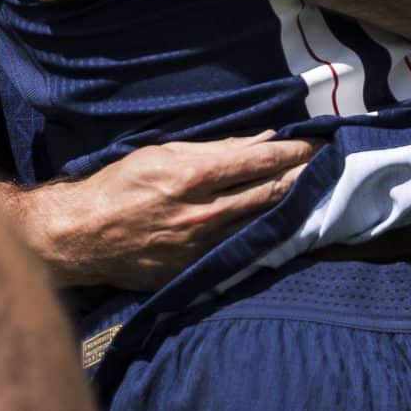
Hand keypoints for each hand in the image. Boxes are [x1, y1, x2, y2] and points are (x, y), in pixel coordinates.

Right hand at [0, 134, 314, 289]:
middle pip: (270, 193)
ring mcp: (204, 246)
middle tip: (329, 164)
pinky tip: (279, 223)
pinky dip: (261, 231)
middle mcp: (204, 213)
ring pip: (262, 222)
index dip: (293, 151)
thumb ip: (212, 148)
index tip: (316, 143)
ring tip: (315, 190)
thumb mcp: (159, 153)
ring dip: (291, 205)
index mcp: (192, 175)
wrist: (81, 236)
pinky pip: (240, 246)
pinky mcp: (198, 269)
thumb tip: (259, 140)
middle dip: (302, 176)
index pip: (258, 161)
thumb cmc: (115, 185)